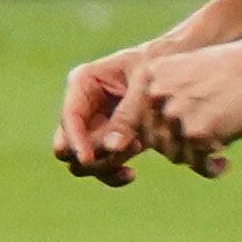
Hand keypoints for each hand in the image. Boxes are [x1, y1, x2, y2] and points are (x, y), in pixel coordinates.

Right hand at [53, 47, 161, 185]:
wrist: (176, 69)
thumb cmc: (158, 66)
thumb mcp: (144, 85)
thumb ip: (128, 115)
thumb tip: (113, 146)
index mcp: (84, 83)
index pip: (70, 116)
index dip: (75, 139)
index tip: (88, 159)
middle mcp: (83, 106)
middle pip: (65, 144)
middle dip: (89, 155)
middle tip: (120, 150)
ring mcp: (94, 126)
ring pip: (81, 161)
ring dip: (105, 164)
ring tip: (136, 146)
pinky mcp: (109, 141)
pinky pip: (100, 167)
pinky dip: (112, 175)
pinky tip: (131, 174)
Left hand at [112, 42, 241, 177]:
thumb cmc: (232, 69)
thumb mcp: (187, 71)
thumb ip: (166, 96)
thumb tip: (153, 136)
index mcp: (150, 76)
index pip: (134, 118)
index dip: (148, 135)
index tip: (165, 144)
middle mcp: (156, 95)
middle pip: (153, 139)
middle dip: (176, 147)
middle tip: (198, 149)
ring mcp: (176, 115)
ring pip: (174, 154)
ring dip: (193, 159)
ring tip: (213, 156)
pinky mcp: (198, 134)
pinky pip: (196, 163)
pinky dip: (209, 169)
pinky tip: (224, 164)